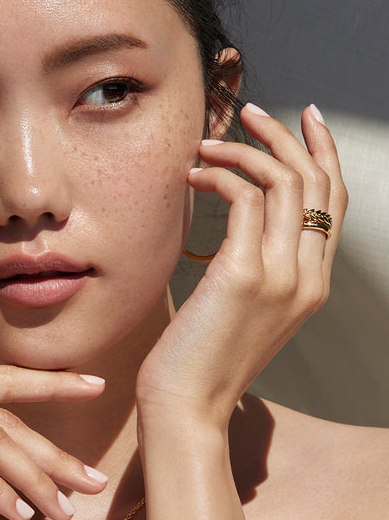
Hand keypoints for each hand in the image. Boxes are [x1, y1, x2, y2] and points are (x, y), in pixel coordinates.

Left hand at [136, 103, 347, 424]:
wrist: (187, 406)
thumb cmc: (201, 362)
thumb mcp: (241, 314)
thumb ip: (254, 272)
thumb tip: (236, 231)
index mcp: (311, 286)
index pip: (332, 204)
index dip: (322, 154)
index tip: (303, 120)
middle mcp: (308, 278)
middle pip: (316, 182)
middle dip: (286, 136)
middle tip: (250, 112)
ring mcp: (282, 276)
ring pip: (284, 182)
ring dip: (244, 151)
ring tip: (205, 146)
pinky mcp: (243, 274)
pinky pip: (244, 198)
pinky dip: (219, 176)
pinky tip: (193, 176)